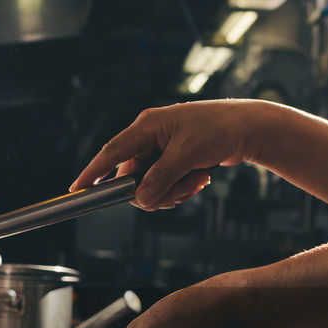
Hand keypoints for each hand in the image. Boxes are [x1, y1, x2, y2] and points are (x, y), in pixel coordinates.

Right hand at [71, 99, 271, 209]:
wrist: (251, 128)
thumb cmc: (220, 128)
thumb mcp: (188, 155)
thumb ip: (161, 178)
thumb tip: (141, 201)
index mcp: (147, 126)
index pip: (112, 152)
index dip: (93, 172)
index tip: (76, 189)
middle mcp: (150, 138)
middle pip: (133, 178)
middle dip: (156, 190)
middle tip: (181, 188)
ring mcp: (161, 151)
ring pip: (150, 186)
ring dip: (174, 190)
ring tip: (197, 179)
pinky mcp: (172, 161)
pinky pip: (164, 186)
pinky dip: (181, 188)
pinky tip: (200, 178)